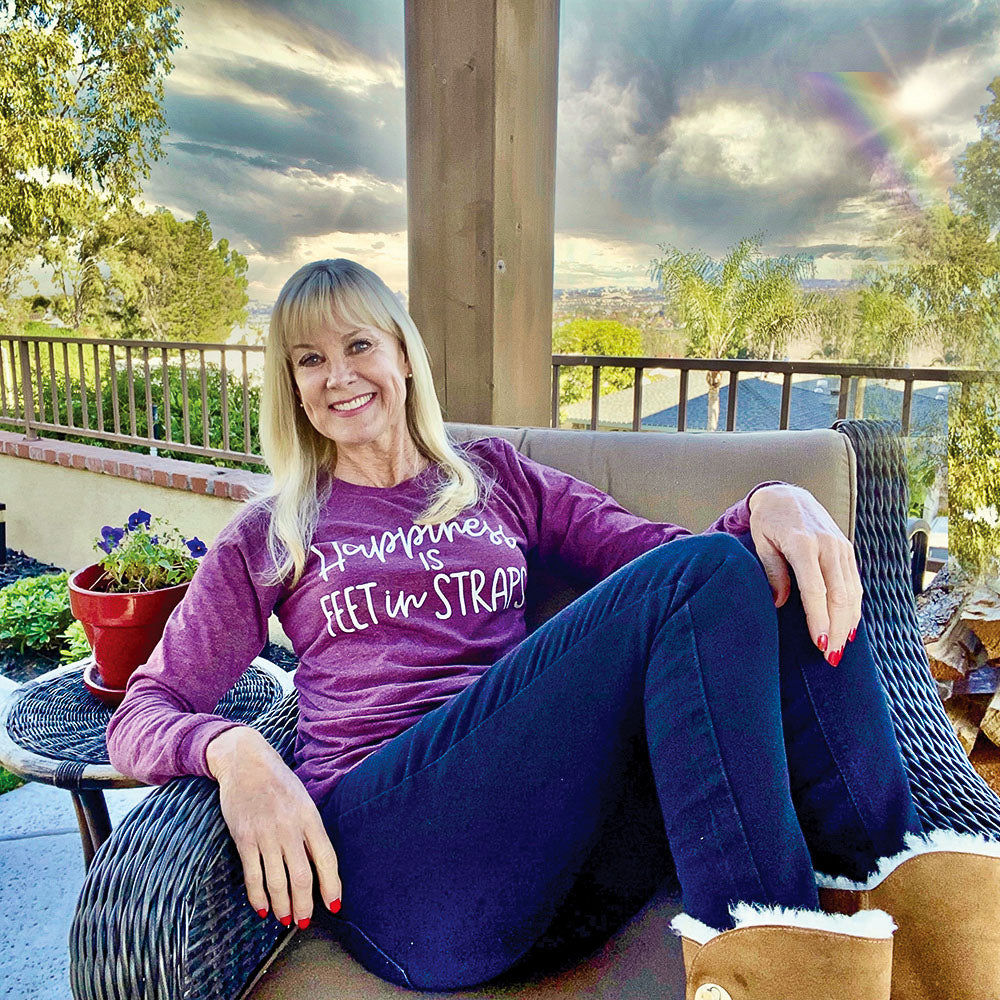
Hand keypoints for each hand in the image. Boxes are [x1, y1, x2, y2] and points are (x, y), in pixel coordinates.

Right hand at [206, 726, 341, 926]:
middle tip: (304, 921)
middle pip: (302, 877)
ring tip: (285, 920)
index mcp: (310, 817)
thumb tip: (318, 865)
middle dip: (304, 905)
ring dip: (282, 906)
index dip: (332, 885)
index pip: (327, 858)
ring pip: (277, 881)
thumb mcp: (303, 800)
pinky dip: (258, 897)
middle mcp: (290, 827)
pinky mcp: (243, 837)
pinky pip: (252, 875)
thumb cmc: (278, 782)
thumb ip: (310, 830)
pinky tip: (263, 908)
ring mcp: (265, 833)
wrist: (245, 761)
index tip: (334, 905)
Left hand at [748, 484, 861, 664]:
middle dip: (836, 628)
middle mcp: (828, 545)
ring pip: (852, 592)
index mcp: (803, 543)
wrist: (787, 495)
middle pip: (839, 595)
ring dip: (848, 622)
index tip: (818, 642)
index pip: (815, 588)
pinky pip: (855, 583)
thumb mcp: (761, 542)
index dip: (818, 617)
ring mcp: (842, 547)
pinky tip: (848, 627)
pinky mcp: (848, 550)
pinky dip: (854, 607)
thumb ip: (773, 571)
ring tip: (839, 648)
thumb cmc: (768, 521)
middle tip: (830, 656)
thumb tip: (779, 603)